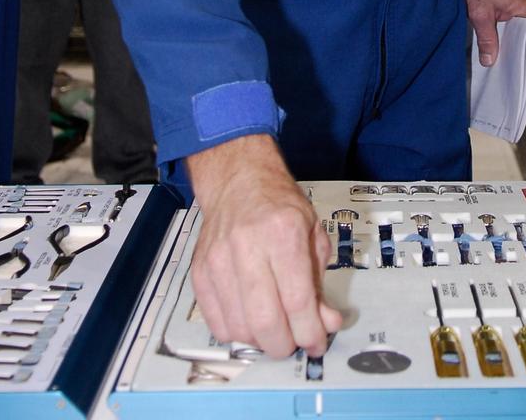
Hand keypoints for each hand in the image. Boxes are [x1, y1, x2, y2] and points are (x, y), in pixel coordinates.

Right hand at [186, 134, 341, 358]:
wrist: (237, 180)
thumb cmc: (278, 204)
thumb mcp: (312, 232)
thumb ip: (319, 280)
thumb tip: (326, 322)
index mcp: (282, 232)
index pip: (297, 301)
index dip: (311, 332)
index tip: (318, 341)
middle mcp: (247, 246)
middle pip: (266, 321)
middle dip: (285, 345)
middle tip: (295, 341)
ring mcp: (218, 260)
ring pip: (240, 328)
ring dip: (262, 341)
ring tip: (274, 328)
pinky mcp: (200, 272)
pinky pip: (217, 323)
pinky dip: (238, 333)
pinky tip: (251, 320)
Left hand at [464, 0, 525, 66]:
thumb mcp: (481, 15)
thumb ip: (487, 39)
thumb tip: (489, 59)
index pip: (523, 39)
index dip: (511, 51)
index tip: (504, 63)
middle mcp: (525, 4)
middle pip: (513, 31)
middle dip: (500, 39)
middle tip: (489, 53)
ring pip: (506, 22)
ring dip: (494, 27)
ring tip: (485, 31)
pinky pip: (502, 12)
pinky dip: (492, 17)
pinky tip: (484, 21)